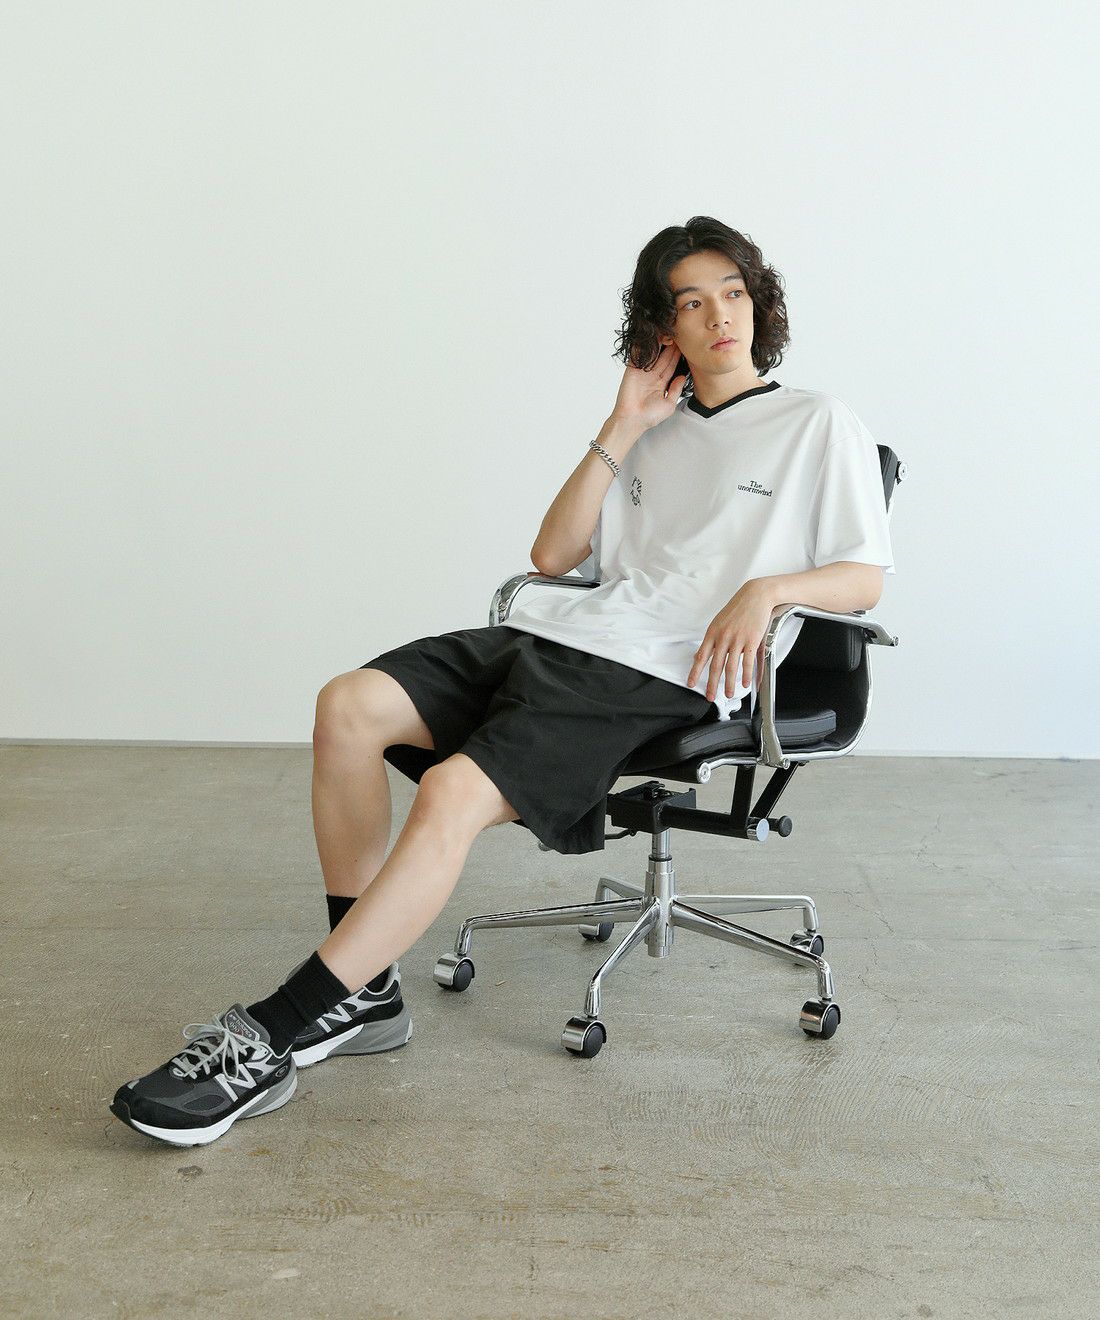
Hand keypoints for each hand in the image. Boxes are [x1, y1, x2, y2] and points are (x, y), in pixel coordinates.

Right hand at [609, 341, 689, 431]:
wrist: (632, 420)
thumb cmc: (650, 416)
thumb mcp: (669, 404)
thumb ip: (676, 389)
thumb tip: (683, 376)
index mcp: (661, 382)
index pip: (671, 365)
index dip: (678, 355)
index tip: (686, 345)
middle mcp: (652, 375)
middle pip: (663, 356)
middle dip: (671, 346)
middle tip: (678, 333)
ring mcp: (642, 371)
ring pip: (653, 353)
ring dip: (659, 343)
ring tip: (667, 332)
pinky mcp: (632, 369)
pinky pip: (638, 354)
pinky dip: (644, 346)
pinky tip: (651, 337)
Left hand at [687, 581, 774, 701]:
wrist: (756, 595)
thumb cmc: (738, 609)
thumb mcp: (719, 622)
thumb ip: (712, 638)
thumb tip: (701, 653)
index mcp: (713, 633)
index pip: (701, 657)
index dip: (695, 672)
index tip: (691, 684)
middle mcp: (723, 637)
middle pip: (715, 666)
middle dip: (711, 684)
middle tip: (710, 697)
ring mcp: (737, 639)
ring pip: (731, 667)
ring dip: (729, 684)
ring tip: (728, 694)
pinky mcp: (752, 640)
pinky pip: (747, 662)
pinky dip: (747, 675)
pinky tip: (746, 684)